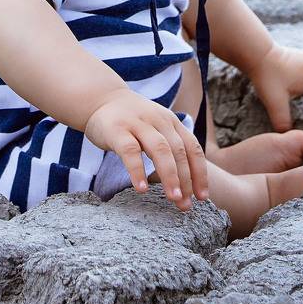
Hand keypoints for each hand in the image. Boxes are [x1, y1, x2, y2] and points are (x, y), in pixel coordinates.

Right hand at [84, 88, 208, 209]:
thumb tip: (188, 181)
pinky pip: (130, 151)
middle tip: (186, 205)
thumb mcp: (156, 126)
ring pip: (160, 150)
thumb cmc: (131, 120)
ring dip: (170, 176)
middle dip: (186, 179)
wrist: (100, 98)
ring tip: (174, 198)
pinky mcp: (117, 130)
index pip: (192, 147)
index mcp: (171, 122)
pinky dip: (138, 171)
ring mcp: (138, 124)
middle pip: (178, 151)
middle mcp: (158, 121)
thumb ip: (170, 145)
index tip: (202, 196)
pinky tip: (142, 189)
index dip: (199, 172)